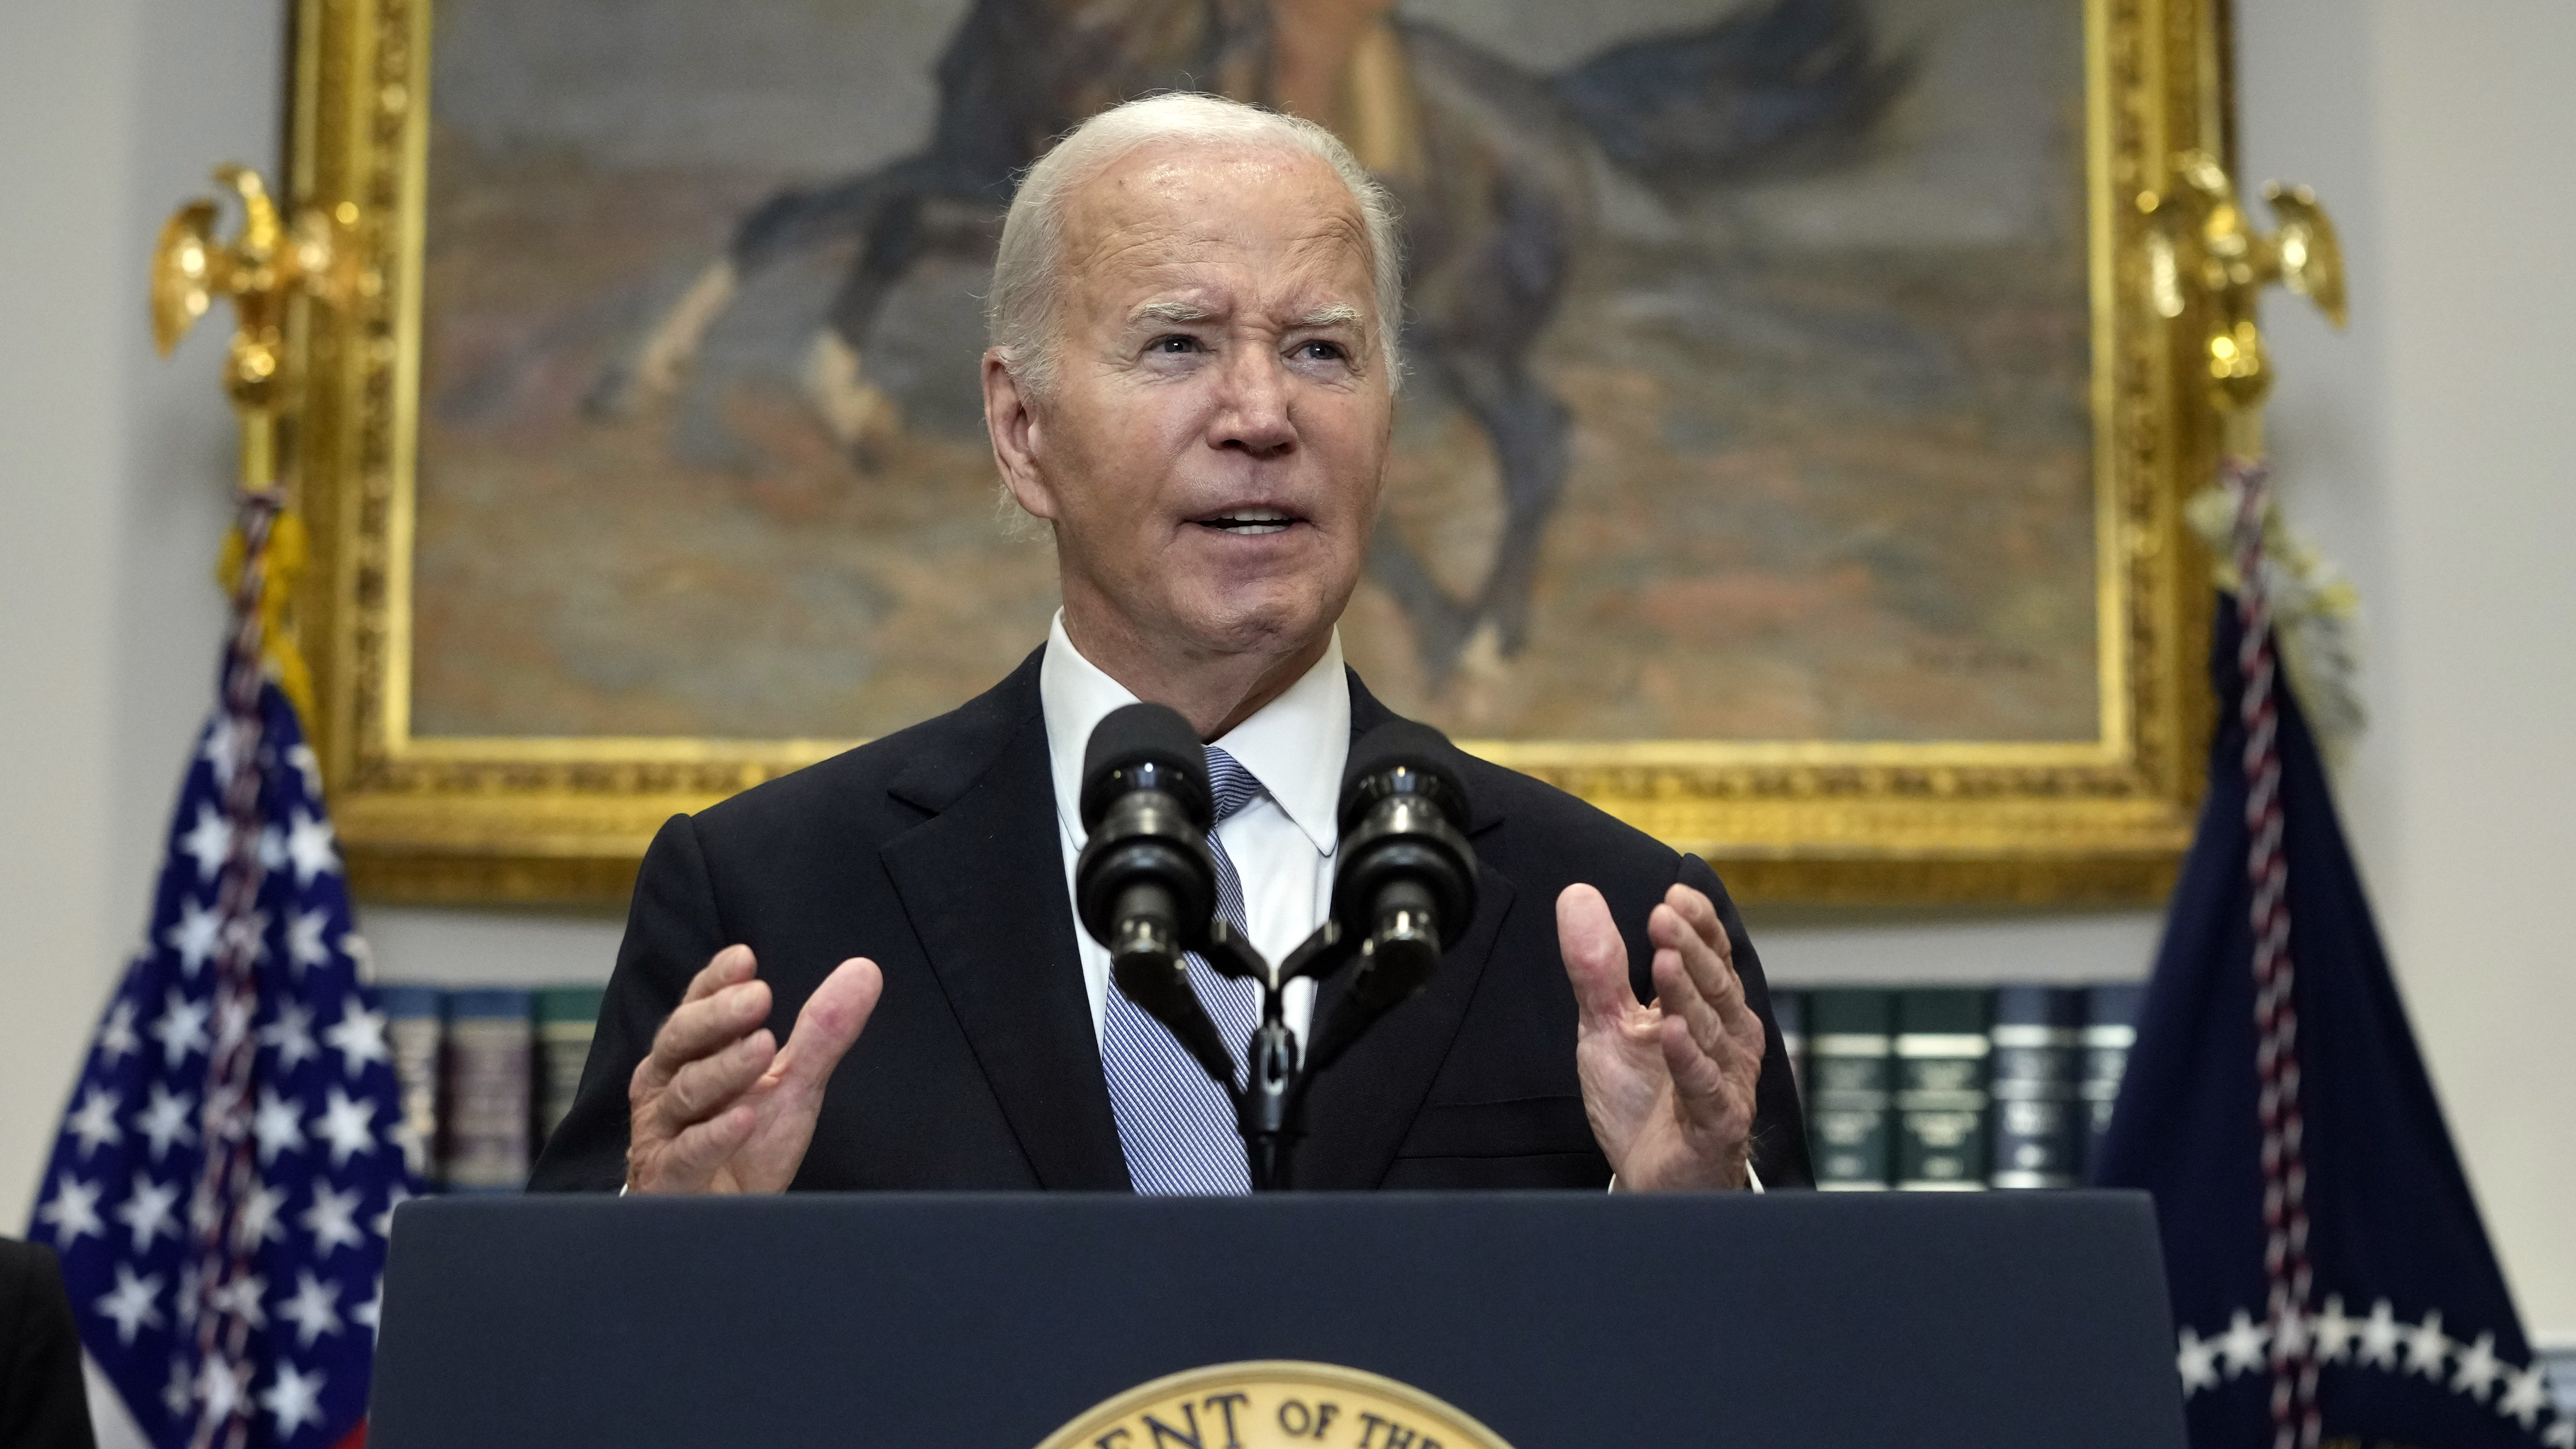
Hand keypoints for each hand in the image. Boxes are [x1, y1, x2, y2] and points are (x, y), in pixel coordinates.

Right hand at [625, 945, 881, 1193]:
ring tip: (762, 1047)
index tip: (745, 958)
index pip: (697, 1008)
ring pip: (686, 1093)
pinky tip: (744, 1120)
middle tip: (759, 995)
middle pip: (682, 1040)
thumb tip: (864, 971)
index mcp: (690, 1056)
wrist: (722, 1222)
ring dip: (725, 1069)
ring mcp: (662, 1134)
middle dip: (719, 1016)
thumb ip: (821, 1032)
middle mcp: (667, 1087)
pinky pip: (687, 1155)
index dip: (715, 982)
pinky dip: (713, 1137)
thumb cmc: (746, 1147)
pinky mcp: (668, 1181)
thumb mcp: (792, 1085)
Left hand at [1558, 882, 1763, 1190]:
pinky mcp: (1716, 1123)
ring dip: (1687, 995)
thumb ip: (1597, 966)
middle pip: (1714, 986)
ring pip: (1710, 1031)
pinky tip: (1672, 1033)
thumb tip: (1577, 895)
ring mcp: (1725, 1081)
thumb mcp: (1608, 1024)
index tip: (1674, 894)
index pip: (1711, 958)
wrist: (1650, 1176)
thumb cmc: (1641, 1099)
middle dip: (1690, 949)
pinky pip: (1705, 1088)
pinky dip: (1690, 1060)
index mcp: (1707, 1010)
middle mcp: (1725, 1040)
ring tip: (1665, 959)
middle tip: (1664, 915)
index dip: (1698, 925)